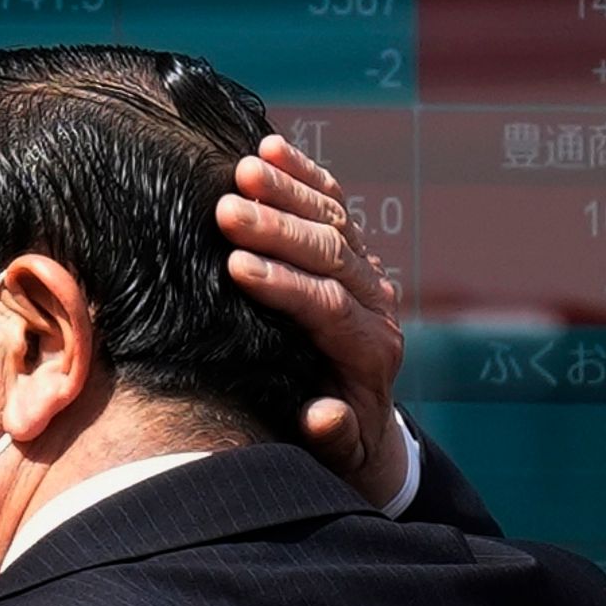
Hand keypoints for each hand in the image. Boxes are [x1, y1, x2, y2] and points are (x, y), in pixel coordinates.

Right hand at [218, 133, 408, 505]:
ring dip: (289, 191)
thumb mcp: (340, 457)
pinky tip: (271, 148)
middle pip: (332, 256)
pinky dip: (305, 175)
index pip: (329, 308)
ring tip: (245, 168)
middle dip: (279, 230)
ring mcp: (367, 276)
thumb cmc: (340, 447)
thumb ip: (334, 436)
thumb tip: (322, 415)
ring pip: (335, 221)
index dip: (286, 284)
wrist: (368, 430)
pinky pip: (334, 204)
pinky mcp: (352, 256)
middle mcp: (377, 307)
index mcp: (371, 354)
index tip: (237, 265)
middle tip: (228, 209)